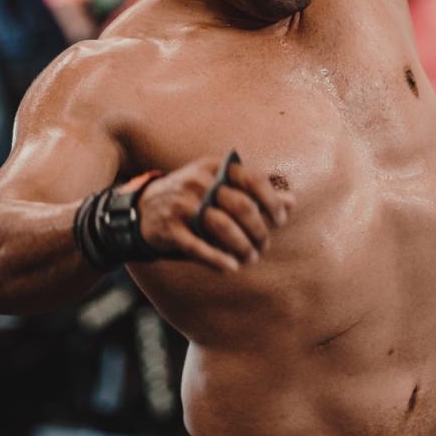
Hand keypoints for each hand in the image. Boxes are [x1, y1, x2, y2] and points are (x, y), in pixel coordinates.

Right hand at [137, 154, 294, 272]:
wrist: (144, 208)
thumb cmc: (193, 197)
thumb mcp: (220, 187)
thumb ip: (255, 193)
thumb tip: (292, 201)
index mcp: (215, 167)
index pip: (253, 179)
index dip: (272, 202)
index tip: (280, 220)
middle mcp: (199, 182)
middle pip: (241, 206)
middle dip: (259, 230)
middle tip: (263, 246)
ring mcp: (183, 204)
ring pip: (223, 227)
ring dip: (242, 247)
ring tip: (250, 258)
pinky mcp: (170, 228)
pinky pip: (199, 247)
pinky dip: (218, 259)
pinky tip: (230, 267)